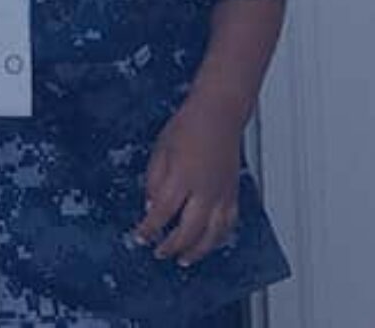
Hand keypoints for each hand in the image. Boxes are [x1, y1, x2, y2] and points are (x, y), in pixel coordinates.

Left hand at [132, 93, 243, 266]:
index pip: (163, 212)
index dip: (150, 228)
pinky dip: (218, 238)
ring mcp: (222, 195)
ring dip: (197, 250)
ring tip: (184, 259)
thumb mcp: (160, 150)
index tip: (140, 237)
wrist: (219, 115)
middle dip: (172, 245)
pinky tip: (209, 243)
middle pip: (188, 230)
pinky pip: (228, 225)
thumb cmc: (187, 126)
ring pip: (212, 234)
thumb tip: (151, 206)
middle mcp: (205, 190)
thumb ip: (154, 180)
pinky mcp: (234, 194)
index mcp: (183, 177)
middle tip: (159, 253)